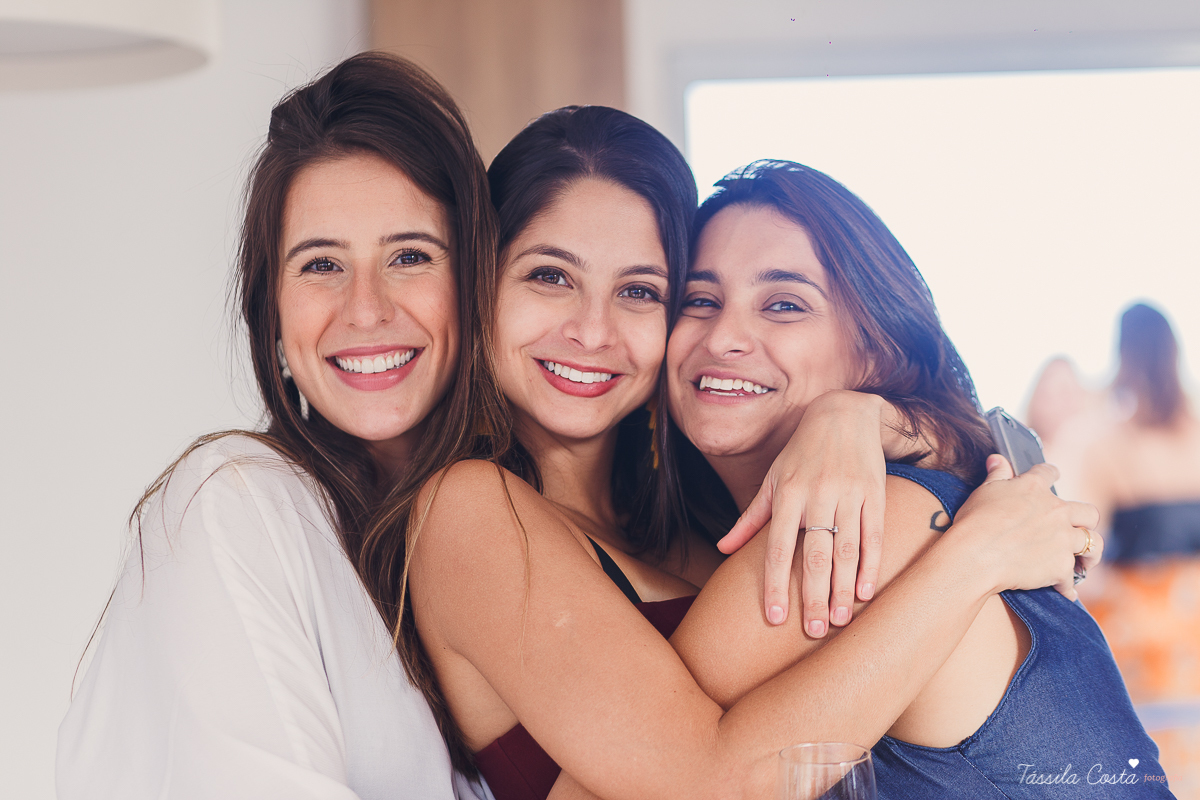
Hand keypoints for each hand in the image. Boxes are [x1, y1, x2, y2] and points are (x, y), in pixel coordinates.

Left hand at [717, 391, 887, 634]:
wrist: (845, 413)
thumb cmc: (801, 454)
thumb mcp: (771, 480)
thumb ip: (749, 519)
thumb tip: (722, 550)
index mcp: (786, 494)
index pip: (777, 548)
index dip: (775, 584)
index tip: (775, 618)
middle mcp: (816, 495)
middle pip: (814, 555)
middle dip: (812, 595)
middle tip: (813, 630)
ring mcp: (848, 494)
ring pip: (845, 550)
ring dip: (842, 588)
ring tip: (838, 620)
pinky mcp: (875, 493)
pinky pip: (872, 535)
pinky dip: (870, 565)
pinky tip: (865, 592)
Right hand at [950, 455, 1100, 601]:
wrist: (975, 555)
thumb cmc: (975, 521)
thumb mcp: (984, 491)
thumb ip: (996, 474)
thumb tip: (998, 458)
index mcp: (1034, 488)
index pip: (1049, 473)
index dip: (1051, 474)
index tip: (1053, 476)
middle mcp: (1056, 511)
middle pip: (1089, 512)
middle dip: (1086, 520)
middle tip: (1078, 528)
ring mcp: (1062, 539)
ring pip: (1093, 544)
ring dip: (1090, 553)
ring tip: (1085, 562)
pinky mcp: (1061, 566)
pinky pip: (1071, 578)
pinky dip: (1067, 587)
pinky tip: (1065, 592)